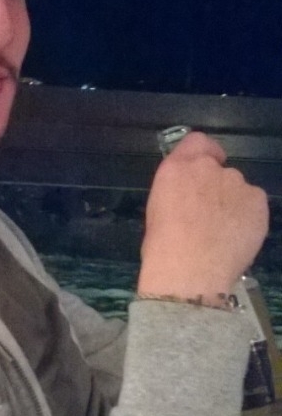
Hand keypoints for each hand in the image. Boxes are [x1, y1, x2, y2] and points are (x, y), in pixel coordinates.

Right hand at [138, 132, 268, 303]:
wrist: (189, 273)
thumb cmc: (162, 249)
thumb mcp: (157, 210)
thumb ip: (177, 193)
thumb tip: (190, 199)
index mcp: (176, 169)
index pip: (197, 141)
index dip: (203, 155)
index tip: (202, 174)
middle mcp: (208, 168)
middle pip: (219, 169)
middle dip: (216, 188)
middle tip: (209, 217)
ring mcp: (236, 183)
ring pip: (238, 189)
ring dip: (233, 204)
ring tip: (223, 235)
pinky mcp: (258, 201)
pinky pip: (254, 204)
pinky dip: (248, 218)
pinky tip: (237, 239)